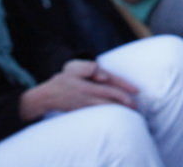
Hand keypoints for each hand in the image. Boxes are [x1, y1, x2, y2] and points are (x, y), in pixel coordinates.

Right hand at [19, 59, 137, 120]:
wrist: (45, 97)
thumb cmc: (62, 81)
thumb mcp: (72, 69)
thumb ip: (88, 68)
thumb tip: (103, 74)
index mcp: (88, 86)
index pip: (110, 87)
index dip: (124, 89)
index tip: (136, 91)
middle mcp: (88, 97)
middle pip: (111, 100)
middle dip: (125, 103)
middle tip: (137, 106)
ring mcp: (85, 106)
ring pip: (106, 109)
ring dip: (119, 110)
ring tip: (131, 112)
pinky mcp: (82, 112)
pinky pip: (99, 113)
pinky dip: (109, 113)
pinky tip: (116, 113)